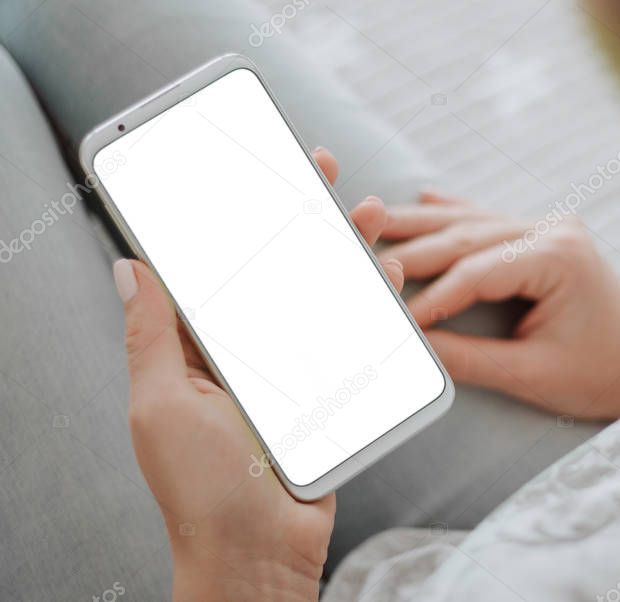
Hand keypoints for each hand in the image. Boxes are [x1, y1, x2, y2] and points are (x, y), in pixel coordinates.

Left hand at [114, 148, 403, 601]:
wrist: (260, 556)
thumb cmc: (201, 491)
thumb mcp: (162, 406)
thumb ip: (152, 336)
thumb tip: (130, 266)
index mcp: (197, 349)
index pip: (213, 267)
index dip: (229, 216)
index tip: (247, 169)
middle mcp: (247, 350)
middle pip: (276, 267)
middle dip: (297, 214)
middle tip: (316, 165)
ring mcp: (293, 369)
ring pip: (322, 293)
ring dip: (344, 247)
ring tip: (367, 209)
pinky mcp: (333, 389)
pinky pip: (357, 334)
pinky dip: (375, 299)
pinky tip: (387, 270)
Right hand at [379, 192, 619, 419]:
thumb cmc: (599, 376)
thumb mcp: (531, 374)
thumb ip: (468, 359)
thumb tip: (411, 348)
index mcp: (560, 257)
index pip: (475, 271)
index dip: (428, 296)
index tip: (390, 318)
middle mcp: (554, 231)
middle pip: (467, 237)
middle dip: (410, 250)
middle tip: (356, 256)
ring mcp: (551, 228)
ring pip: (472, 223)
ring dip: (422, 225)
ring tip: (371, 219)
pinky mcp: (547, 236)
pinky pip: (490, 222)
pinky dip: (455, 215)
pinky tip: (424, 197)